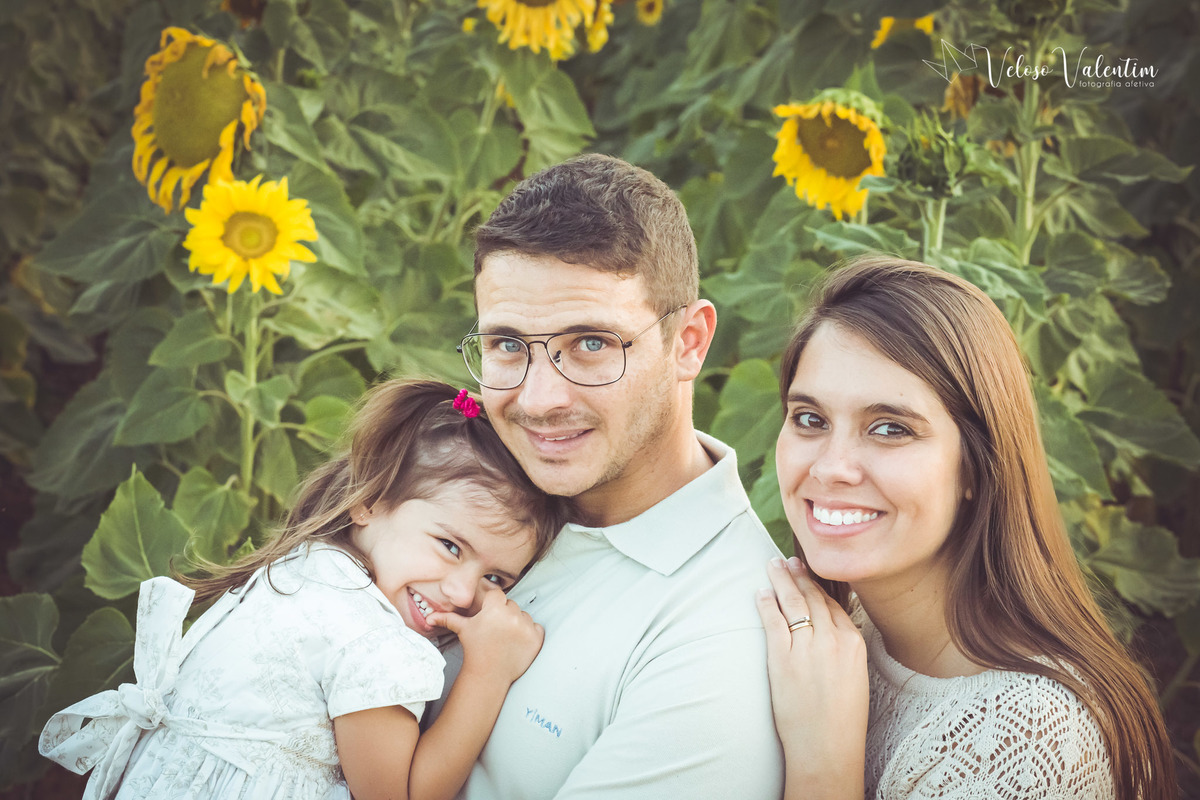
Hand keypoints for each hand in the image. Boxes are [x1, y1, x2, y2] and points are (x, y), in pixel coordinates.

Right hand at [426, 588, 542, 683]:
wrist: (488, 674)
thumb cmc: (475, 650)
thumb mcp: (463, 630)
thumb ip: (448, 618)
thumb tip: (429, 617)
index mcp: (495, 609)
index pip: (498, 596)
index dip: (493, 605)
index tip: (490, 617)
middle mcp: (512, 615)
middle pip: (511, 605)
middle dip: (505, 614)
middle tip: (496, 630)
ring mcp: (526, 627)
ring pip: (524, 615)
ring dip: (518, 623)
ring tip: (506, 637)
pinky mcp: (536, 638)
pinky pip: (537, 627)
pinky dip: (531, 633)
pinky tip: (518, 642)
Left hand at [755, 557, 866, 799]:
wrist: (827, 747)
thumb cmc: (842, 720)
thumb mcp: (854, 677)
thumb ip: (843, 651)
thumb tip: (829, 632)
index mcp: (854, 643)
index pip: (833, 605)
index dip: (818, 587)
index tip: (808, 573)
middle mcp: (833, 640)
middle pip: (812, 598)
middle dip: (798, 576)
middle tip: (788, 560)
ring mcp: (807, 648)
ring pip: (792, 603)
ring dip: (781, 581)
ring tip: (772, 566)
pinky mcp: (783, 658)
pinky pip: (773, 621)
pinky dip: (765, 603)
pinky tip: (760, 592)